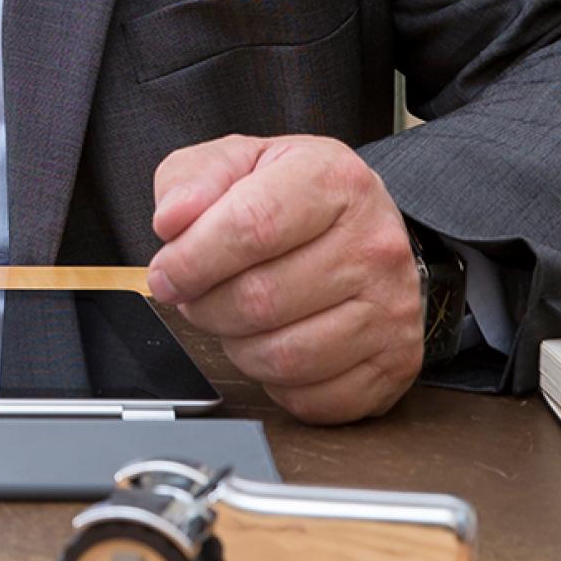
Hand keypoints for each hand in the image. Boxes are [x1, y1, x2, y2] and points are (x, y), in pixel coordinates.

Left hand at [144, 134, 423, 424]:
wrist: (366, 231)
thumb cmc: (295, 200)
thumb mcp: (240, 163)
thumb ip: (192, 179)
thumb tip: (172, 220)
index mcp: (332, 181)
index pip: (251, 226)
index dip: (192, 259)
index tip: (166, 273)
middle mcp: (373, 244)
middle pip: (260, 299)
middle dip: (206, 307)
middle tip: (197, 296)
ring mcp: (391, 308)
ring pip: (283, 357)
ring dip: (237, 347)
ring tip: (234, 319)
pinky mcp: (394, 362)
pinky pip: (312, 398)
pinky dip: (276, 384)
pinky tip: (272, 344)